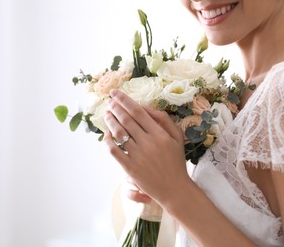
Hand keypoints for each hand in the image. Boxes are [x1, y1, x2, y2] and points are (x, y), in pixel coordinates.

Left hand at [104, 89, 189, 203]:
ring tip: (106, 114)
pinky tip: (107, 134)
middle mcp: (148, 142)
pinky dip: (108, 141)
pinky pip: (114, 151)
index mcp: (159, 133)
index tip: (115, 93)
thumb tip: (146, 108)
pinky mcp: (130, 168)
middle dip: (115, 107)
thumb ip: (164, 120)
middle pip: (126, 119)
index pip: (138, 111)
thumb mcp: (177, 138)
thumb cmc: (176, 162)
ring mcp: (137, 155)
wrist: (175, 189)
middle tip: (108, 101)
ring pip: (119, 133)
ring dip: (110, 121)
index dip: (124, 100)